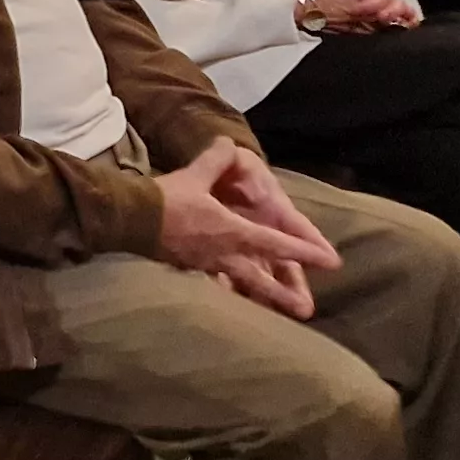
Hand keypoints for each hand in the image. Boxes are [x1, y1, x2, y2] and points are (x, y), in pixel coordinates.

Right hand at [150, 139, 338, 320]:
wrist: (129, 220)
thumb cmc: (166, 199)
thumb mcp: (195, 174)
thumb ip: (217, 159)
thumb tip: (231, 145)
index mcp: (231, 232)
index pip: (275, 244)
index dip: (304, 251)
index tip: (329, 262)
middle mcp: (224, 254)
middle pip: (260, 278)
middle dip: (284, 292)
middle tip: (306, 309)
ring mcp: (207, 265)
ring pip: (240, 286)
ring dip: (260, 300)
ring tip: (276, 314)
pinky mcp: (190, 269)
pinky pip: (215, 286)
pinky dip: (227, 293)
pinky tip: (232, 301)